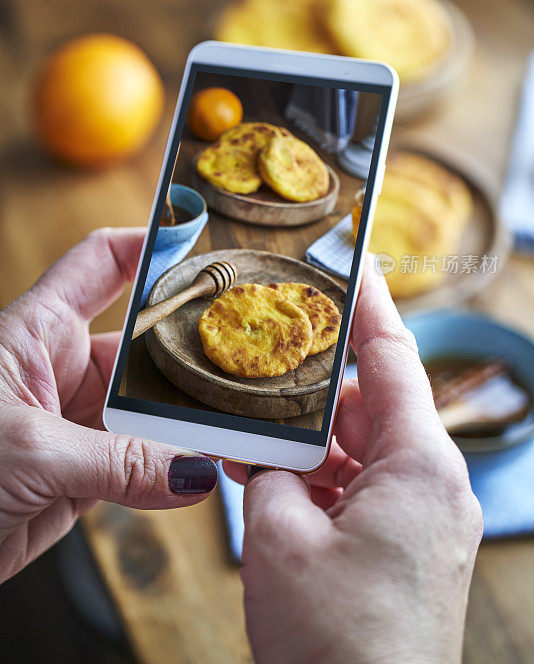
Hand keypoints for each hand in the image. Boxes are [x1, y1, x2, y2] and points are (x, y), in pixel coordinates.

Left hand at [0, 228, 216, 583]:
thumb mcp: (30, 450)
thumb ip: (117, 462)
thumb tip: (192, 471)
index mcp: (37, 331)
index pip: (100, 262)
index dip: (147, 244)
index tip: (198, 242)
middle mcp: (60, 367)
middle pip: (140, 339)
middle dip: (185, 342)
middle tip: (234, 346)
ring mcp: (75, 418)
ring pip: (146, 404)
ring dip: (183, 416)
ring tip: (229, 418)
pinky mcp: (83, 469)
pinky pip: (140, 458)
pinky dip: (171, 466)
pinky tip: (200, 471)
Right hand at [225, 259, 481, 663]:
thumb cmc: (336, 643)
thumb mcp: (279, 538)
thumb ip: (270, 474)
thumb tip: (266, 455)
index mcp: (419, 465)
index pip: (394, 359)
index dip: (368, 307)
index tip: (353, 266)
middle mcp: (435, 484)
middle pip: (375, 407)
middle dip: (319, 396)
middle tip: (268, 383)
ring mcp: (427, 518)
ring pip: (367, 451)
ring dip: (316, 447)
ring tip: (261, 449)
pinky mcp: (412, 547)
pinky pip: (369, 491)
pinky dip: (327, 483)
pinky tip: (281, 490)